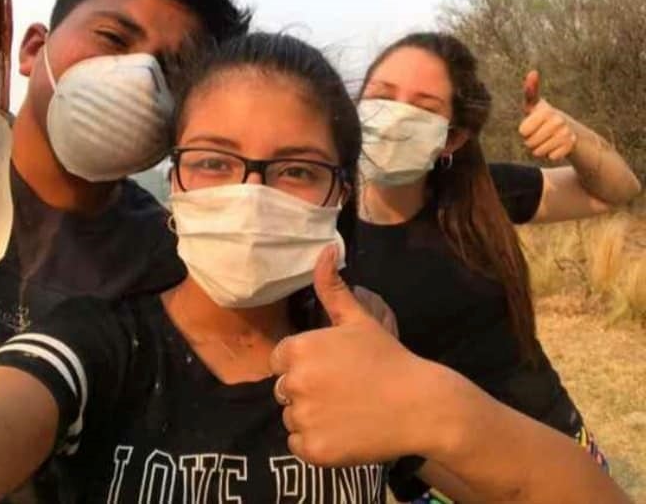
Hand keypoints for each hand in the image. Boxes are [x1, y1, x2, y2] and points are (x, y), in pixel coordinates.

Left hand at [269, 245, 436, 466]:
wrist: (421, 405)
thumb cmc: (388, 358)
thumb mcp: (358, 320)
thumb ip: (333, 288)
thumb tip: (326, 249)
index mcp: (300, 349)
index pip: (280, 360)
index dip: (304, 364)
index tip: (332, 370)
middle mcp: (294, 383)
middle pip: (284, 389)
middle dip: (307, 390)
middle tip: (343, 391)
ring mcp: (303, 418)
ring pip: (291, 418)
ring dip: (311, 418)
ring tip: (347, 412)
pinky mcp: (313, 450)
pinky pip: (299, 446)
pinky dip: (317, 444)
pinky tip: (345, 432)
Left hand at [519, 70, 577, 160]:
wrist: (568, 130)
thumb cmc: (543, 118)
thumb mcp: (534, 106)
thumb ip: (530, 91)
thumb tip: (533, 72)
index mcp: (545, 110)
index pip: (523, 131)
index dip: (524, 131)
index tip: (531, 123)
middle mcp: (557, 120)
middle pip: (528, 142)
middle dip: (530, 142)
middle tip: (539, 134)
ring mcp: (565, 132)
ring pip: (538, 151)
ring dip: (538, 149)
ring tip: (546, 139)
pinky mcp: (570, 145)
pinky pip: (550, 156)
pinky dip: (549, 154)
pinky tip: (555, 146)